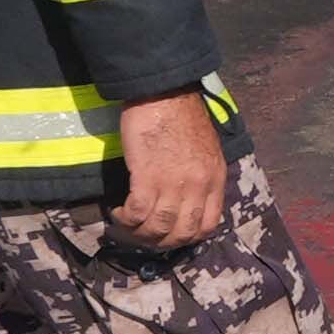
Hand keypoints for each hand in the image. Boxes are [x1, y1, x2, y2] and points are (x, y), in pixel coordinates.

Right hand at [106, 93, 229, 251]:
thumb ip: (202, 175)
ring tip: (127, 225)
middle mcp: (198, 186)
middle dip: (161, 242)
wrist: (163, 92)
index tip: (171, 235)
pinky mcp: (148, 176)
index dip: (188, 237)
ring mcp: (174, 183)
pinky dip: (126, 219)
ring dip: (139, 233)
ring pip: (159, 227)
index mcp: (215, 178)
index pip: (208, 224)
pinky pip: (138, 213)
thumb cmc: (181, 115)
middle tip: (144, 236)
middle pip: (183, 233)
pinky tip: (118, 212)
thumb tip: (189, 198)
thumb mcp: (206, 149)